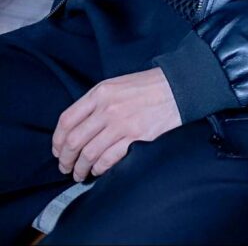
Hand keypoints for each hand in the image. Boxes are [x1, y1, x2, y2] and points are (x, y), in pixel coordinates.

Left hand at [52, 68, 179, 181]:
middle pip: (74, 141)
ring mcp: (122, 124)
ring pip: (88, 154)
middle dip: (65, 159)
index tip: (57, 151)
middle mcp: (107, 109)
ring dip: (80, 169)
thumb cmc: (147, 87)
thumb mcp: (116, 85)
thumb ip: (96, 103)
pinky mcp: (136, 138)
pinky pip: (108, 160)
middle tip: (66, 167)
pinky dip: (99, 169)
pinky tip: (99, 170)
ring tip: (80, 174)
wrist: (178, 87)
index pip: (66, 120)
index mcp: (100, 93)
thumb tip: (76, 129)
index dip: (57, 141)